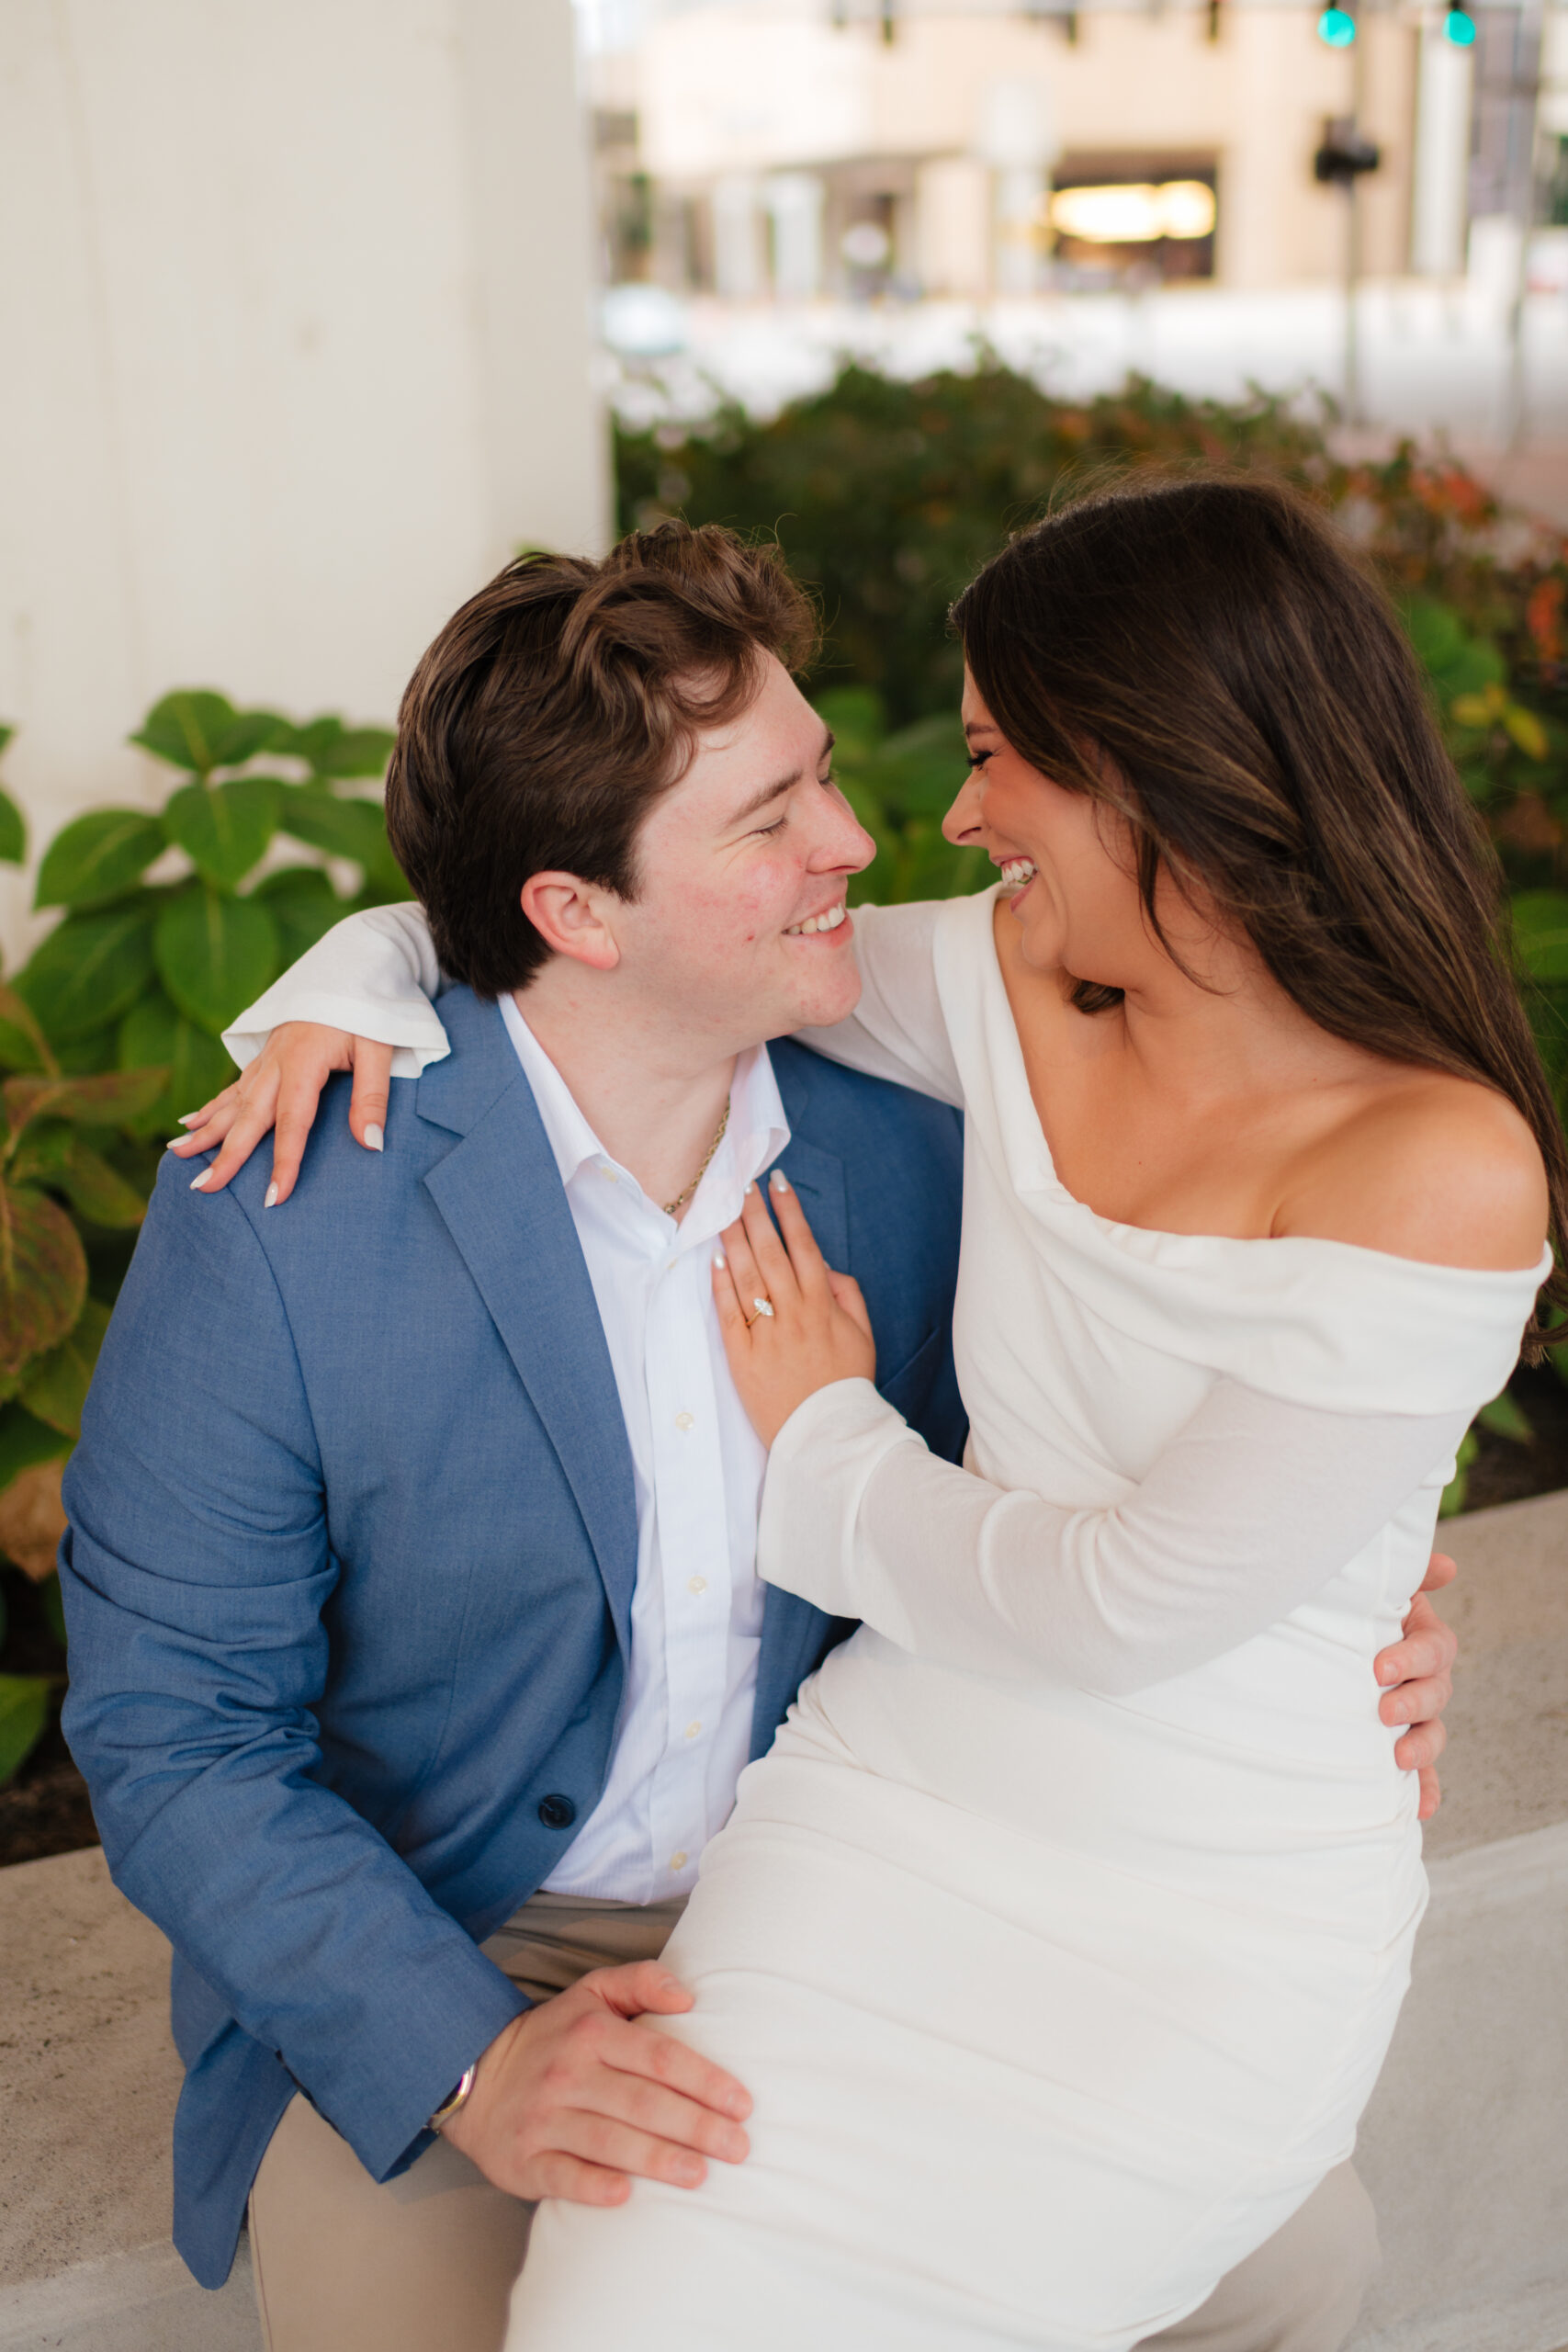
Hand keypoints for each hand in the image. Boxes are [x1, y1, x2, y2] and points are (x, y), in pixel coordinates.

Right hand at [165, 1024, 394, 1204]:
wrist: (349, 968)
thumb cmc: (368, 1012)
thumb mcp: (379, 1049)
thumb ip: (372, 1097)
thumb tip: (370, 1144)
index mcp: (305, 1062)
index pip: (292, 1122)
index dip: (283, 1161)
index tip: (273, 1197)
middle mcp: (277, 1062)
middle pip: (249, 1116)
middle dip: (225, 1155)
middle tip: (203, 1188)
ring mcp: (266, 1059)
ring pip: (232, 1101)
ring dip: (206, 1131)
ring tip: (178, 1155)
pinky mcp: (264, 1056)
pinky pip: (232, 1087)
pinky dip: (210, 1107)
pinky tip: (189, 1123)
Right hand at [441, 1959, 750, 2205]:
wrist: (475, 2074)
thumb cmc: (555, 2037)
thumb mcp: (592, 1993)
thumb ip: (641, 1981)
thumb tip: (689, 1995)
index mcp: (592, 2032)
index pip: (659, 2056)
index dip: (704, 2080)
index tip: (742, 2104)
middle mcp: (569, 2073)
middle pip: (642, 2102)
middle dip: (695, 2126)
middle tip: (738, 2148)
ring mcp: (545, 2118)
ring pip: (608, 2141)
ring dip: (656, 2159)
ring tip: (700, 2174)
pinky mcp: (525, 2159)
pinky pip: (562, 2175)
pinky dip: (593, 2187)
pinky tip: (626, 2197)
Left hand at [713, 1171, 874, 1447]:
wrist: (827, 1435)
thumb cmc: (846, 1384)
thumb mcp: (862, 1336)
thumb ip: (848, 1296)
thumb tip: (826, 1266)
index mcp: (823, 1305)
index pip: (804, 1245)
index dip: (790, 1211)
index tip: (778, 1182)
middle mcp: (793, 1313)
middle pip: (770, 1252)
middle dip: (755, 1214)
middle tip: (740, 1185)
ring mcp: (766, 1334)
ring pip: (746, 1277)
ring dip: (734, 1240)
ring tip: (722, 1211)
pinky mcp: (742, 1357)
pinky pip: (728, 1314)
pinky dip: (721, 1286)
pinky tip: (715, 1260)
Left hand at [1373, 1550, 1458, 1820]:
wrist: (1320, 1637)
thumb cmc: (1350, 1607)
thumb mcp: (1372, 1588)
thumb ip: (1408, 1575)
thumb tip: (1447, 1566)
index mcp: (1422, 1637)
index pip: (1434, 1648)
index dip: (1411, 1658)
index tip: (1379, 1667)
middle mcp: (1425, 1676)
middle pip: (1437, 1692)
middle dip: (1412, 1702)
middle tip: (1382, 1710)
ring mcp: (1414, 1712)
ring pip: (1432, 1731)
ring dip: (1421, 1746)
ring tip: (1399, 1758)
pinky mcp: (1401, 1741)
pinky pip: (1422, 1770)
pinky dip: (1424, 1788)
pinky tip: (1419, 1809)